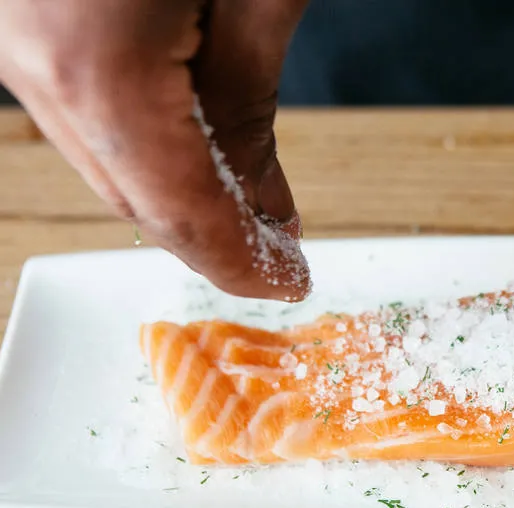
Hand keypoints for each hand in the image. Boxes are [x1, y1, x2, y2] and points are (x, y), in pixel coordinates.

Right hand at [0, 0, 311, 301]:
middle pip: (134, 197)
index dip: (243, 262)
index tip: (290, 281)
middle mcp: (35, 63)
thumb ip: (249, 92)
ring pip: (104, 158)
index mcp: (96, 69)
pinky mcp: (22, 20)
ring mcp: (16, 39)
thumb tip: (261, 197)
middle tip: (281, 248)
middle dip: (215, 237)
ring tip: (252, 200)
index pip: (182, 212)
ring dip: (180, 189)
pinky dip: (146, 138)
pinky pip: (84, 109)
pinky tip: (197, 141)